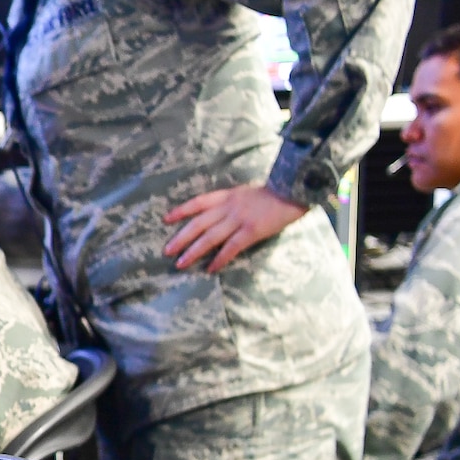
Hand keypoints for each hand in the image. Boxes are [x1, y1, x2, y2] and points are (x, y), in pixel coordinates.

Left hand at [163, 183, 307, 273]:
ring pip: (210, 237)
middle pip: (198, 223)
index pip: (198, 202)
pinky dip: (219, 259)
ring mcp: (239, 219)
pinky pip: (231, 247)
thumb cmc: (273, 194)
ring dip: (193, 251)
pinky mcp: (251, 231)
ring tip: (180, 264)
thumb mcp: (246, 192)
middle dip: (180, 238)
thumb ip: (231, 202)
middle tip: (166, 251)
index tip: (165, 220)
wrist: (294, 190)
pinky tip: (210, 269)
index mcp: (227, 195)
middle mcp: (228, 207)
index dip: (181, 211)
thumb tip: (218, 216)